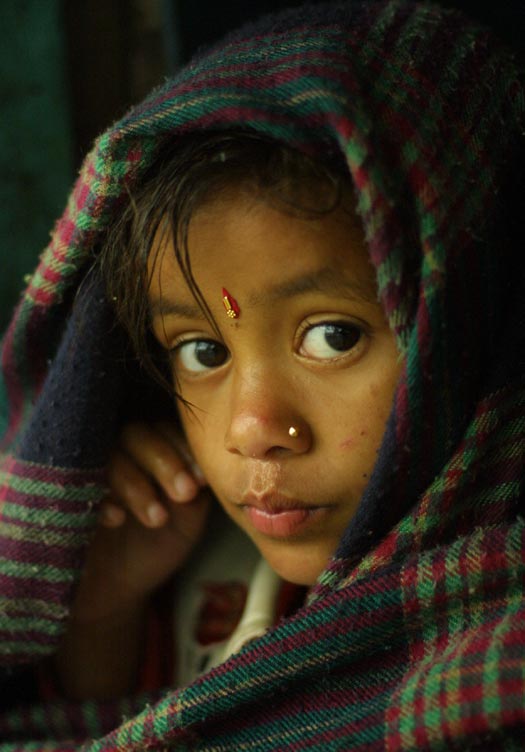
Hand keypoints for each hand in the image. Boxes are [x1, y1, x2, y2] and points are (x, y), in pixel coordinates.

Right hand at [55, 421, 208, 698]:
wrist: (117, 587)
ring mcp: (89, 467)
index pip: (166, 428)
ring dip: (135, 482)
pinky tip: (118, 519)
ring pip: (108, 453)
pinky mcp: (64, 489)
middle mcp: (120, 448)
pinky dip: (101, 497)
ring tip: (157, 518)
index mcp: (153, 448)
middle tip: (184, 493)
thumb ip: (195, 494)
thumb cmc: (157, 544)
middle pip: (136, 432)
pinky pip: (76, 479)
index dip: (184, 449)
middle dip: (164, 462)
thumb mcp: (186, 521)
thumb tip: (203, 473)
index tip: (199, 482)